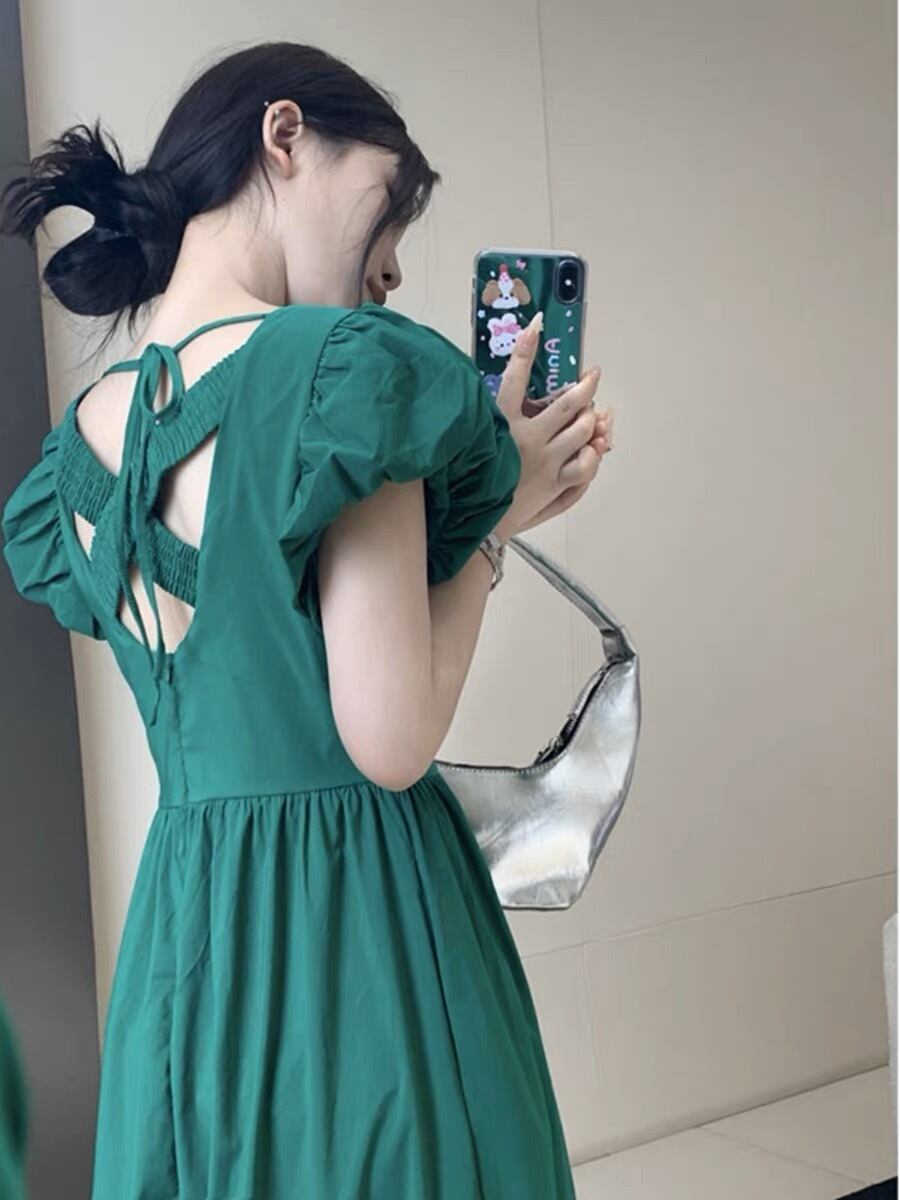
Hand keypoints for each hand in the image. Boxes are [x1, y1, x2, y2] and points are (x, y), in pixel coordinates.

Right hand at [492, 312, 614, 541]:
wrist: (477, 524)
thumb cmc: (474, 482)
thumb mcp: (476, 441)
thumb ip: (493, 416)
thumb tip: (515, 396)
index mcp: (501, 424)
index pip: (515, 376)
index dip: (526, 348)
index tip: (537, 323)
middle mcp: (526, 440)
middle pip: (568, 405)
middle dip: (585, 387)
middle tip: (592, 376)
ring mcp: (545, 463)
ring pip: (583, 431)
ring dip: (591, 419)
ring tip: (592, 415)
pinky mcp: (555, 484)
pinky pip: (586, 465)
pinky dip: (593, 454)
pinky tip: (593, 448)